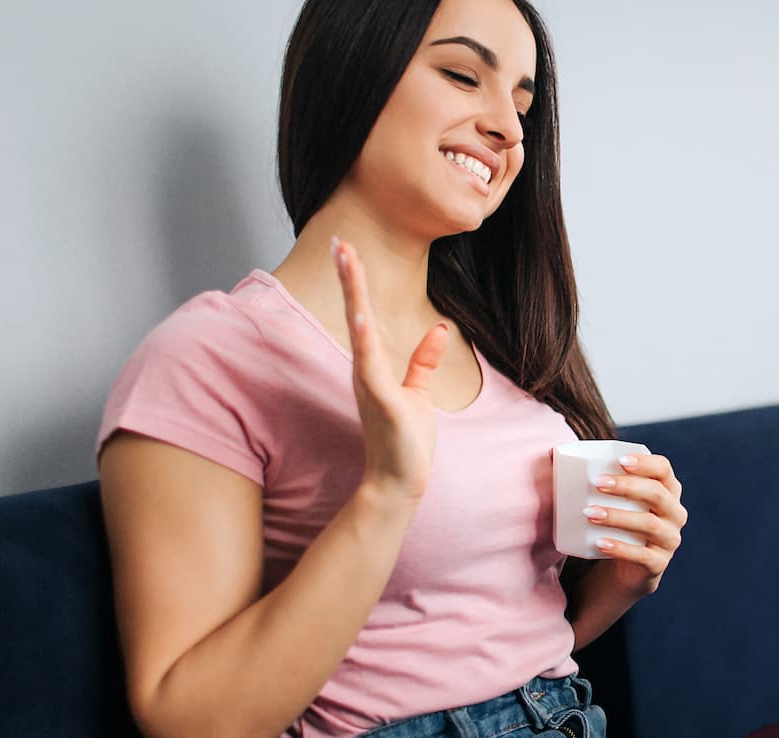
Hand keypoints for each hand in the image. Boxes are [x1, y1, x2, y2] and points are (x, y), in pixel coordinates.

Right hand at [333, 236, 450, 500]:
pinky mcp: (380, 401)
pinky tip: (360, 318)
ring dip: (354, 295)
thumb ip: (424, 361)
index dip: (357, 283)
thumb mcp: (418, 393)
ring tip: (347, 261)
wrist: (399, 480)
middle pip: (355, 314)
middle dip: (349, 277)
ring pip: (359, 330)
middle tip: (339, 241)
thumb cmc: (405, 440)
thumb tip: (440, 330)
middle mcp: (365, 369)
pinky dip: (364, 341)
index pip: (363, 315)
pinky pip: (370, 366)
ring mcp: (370, 383)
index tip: (349, 250)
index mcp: (372, 365)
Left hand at [584, 453, 686, 594]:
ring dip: (617, 516)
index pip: (664, 469)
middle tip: (596, 483)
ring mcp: (670, 539)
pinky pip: (642, 555)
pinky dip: (619, 548)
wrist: (625, 567)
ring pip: (649, 524)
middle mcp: (675, 513)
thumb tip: (553, 454)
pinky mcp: (659, 563)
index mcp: (668, 490)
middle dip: (626, 486)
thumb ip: (597, 477)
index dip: (644, 463)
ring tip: (589, 513)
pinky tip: (599, 542)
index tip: (618, 460)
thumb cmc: (618, 524)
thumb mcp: (614, 501)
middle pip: (657, 494)